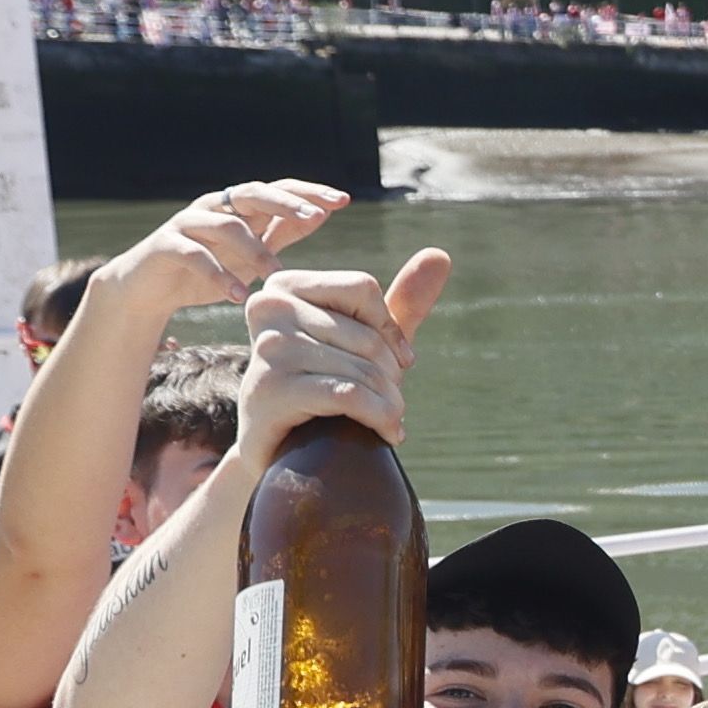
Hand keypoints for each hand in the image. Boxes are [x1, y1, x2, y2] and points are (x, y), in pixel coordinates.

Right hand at [116, 179, 346, 318]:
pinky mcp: (167, 245)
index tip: (343, 200)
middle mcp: (214, 207)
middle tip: (317, 218)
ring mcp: (189, 223)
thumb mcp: (249, 254)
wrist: (147, 291)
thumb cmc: (205, 271)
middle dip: (287, 203)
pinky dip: (220, 275)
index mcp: (238, 206)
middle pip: (254, 193)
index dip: (309, 193)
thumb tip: (321, 215)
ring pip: (228, 225)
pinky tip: (241, 295)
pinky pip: (196, 255)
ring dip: (256, 250)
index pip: (278, 189)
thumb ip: (280, 234)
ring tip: (277, 275)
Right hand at [238, 251, 449, 453]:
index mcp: (284, 285)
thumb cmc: (326, 388)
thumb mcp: (365, 342)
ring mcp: (266, 350)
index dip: (390, 330)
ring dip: (390, 402)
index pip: (363, 288)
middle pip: (366, 335)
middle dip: (390, 374)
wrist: (283, 453)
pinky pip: (349, 396)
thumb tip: (440, 254)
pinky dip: (380, 418)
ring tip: (388, 418)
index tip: (395, 360)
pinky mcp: (269, 390)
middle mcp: (267, 309)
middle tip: (389, 399)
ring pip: (362, 369)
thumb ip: (401, 302)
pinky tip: (388, 433)